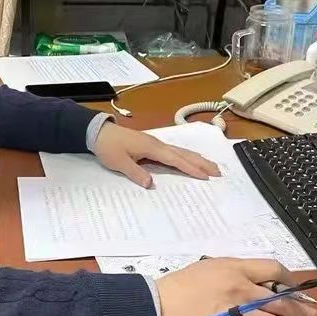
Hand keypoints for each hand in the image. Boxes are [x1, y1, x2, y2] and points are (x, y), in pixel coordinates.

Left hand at [92, 121, 219, 187]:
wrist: (98, 131)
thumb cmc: (108, 146)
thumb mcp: (118, 162)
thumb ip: (135, 173)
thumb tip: (150, 184)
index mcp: (151, 147)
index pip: (175, 159)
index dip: (190, 168)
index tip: (205, 177)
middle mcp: (157, 144)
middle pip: (183, 154)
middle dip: (201, 163)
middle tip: (218, 172)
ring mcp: (155, 143)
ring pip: (180, 151)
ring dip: (196, 158)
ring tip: (210, 166)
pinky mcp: (151, 145)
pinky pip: (173, 151)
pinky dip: (185, 156)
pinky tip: (189, 159)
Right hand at [155, 258, 316, 315]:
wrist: (158, 307)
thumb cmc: (179, 286)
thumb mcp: (208, 267)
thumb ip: (233, 272)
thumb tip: (256, 284)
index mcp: (236, 268)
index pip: (273, 269)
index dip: (292, 282)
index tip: (300, 294)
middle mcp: (242, 288)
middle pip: (285, 301)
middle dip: (309, 313)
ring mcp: (239, 313)